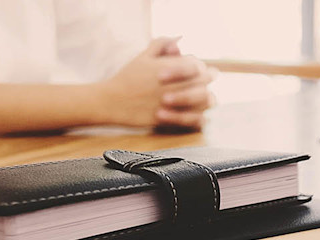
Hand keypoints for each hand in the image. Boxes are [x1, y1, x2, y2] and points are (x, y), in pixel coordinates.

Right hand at [96, 37, 214, 128]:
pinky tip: (198, 113)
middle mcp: (174, 85)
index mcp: (168, 68)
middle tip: (205, 80)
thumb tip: (179, 39)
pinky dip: (201, 117)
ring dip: (207, 97)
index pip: (197, 64)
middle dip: (207, 79)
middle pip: (205, 80)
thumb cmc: (128, 77)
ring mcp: (174, 104)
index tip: (198, 69)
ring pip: (205, 100)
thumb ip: (162, 44)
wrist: (112, 101)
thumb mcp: (143, 56)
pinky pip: (196, 120)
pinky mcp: (172, 120)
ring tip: (203, 97)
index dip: (200, 66)